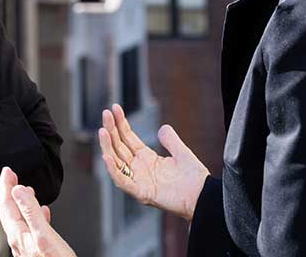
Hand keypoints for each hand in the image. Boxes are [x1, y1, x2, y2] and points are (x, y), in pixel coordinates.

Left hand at [0, 167, 75, 256]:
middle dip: (10, 192)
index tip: (7, 171)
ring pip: (20, 220)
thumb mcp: (44, 236)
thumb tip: (17, 190)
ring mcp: (27, 248)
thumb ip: (30, 212)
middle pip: (9, 212)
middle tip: (11, 175)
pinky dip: (35, 215)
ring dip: (22, 202)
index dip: (6, 186)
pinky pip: (31, 228)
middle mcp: (19, 242)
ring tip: (25, 190)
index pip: (7, 205)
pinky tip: (43, 212)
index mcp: (19, 235)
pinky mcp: (36, 252)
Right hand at [99, 103, 208, 220]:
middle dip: (110, 130)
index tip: (114, 108)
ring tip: (102, 131)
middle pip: (119, 147)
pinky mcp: (142, 193)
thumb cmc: (194, 179)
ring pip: (116, 162)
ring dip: (107, 147)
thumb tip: (162, 128)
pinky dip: (113, 170)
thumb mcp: (182, 153)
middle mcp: (139, 168)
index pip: (128, 138)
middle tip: (105, 114)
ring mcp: (139, 180)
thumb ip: (171, 140)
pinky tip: (106, 156)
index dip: (120, 123)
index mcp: (146, 158)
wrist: (203, 196)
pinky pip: (123, 181)